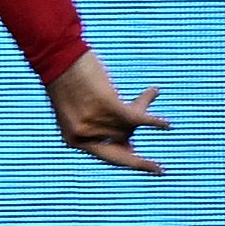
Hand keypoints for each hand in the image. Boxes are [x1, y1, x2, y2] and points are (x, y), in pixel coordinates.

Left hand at [46, 50, 170, 174]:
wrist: (55, 55)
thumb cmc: (69, 81)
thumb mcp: (78, 112)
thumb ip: (101, 129)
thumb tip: (131, 146)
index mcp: (73, 139)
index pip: (111, 157)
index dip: (134, 162)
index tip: (157, 170)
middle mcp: (83, 135)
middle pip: (124, 137)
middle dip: (134, 127)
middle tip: (154, 151)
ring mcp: (94, 121)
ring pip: (131, 124)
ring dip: (141, 106)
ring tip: (150, 92)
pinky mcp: (107, 105)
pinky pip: (138, 118)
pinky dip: (154, 122)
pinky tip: (168, 125)